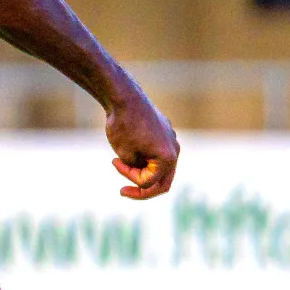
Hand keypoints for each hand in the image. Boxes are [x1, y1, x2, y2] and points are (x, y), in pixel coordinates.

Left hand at [106, 85, 178, 199]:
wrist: (124, 98)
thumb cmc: (123, 126)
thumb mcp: (125, 156)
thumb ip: (136, 171)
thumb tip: (145, 174)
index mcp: (168, 158)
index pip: (149, 183)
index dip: (129, 177)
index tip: (115, 161)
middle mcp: (175, 149)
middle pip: (163, 182)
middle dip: (143, 189)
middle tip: (124, 191)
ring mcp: (172, 140)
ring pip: (161, 168)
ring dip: (143, 172)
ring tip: (124, 164)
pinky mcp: (165, 132)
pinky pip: (158, 153)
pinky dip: (145, 159)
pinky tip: (130, 150)